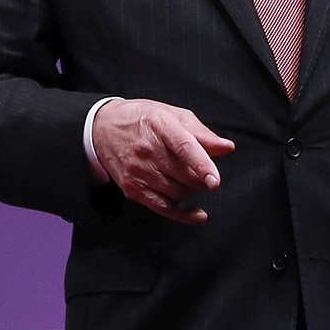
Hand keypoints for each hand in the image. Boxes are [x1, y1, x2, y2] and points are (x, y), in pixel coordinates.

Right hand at [92, 98, 234, 222]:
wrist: (102, 129)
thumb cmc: (142, 119)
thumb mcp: (173, 115)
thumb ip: (202, 133)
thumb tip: (226, 147)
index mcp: (160, 125)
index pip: (184, 147)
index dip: (201, 164)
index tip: (214, 179)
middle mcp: (147, 149)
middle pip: (184, 174)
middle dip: (203, 179)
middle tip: (206, 173)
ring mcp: (139, 171)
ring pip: (178, 192)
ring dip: (193, 191)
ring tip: (191, 180)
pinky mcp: (133, 188)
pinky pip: (162, 207)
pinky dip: (183, 214)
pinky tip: (197, 213)